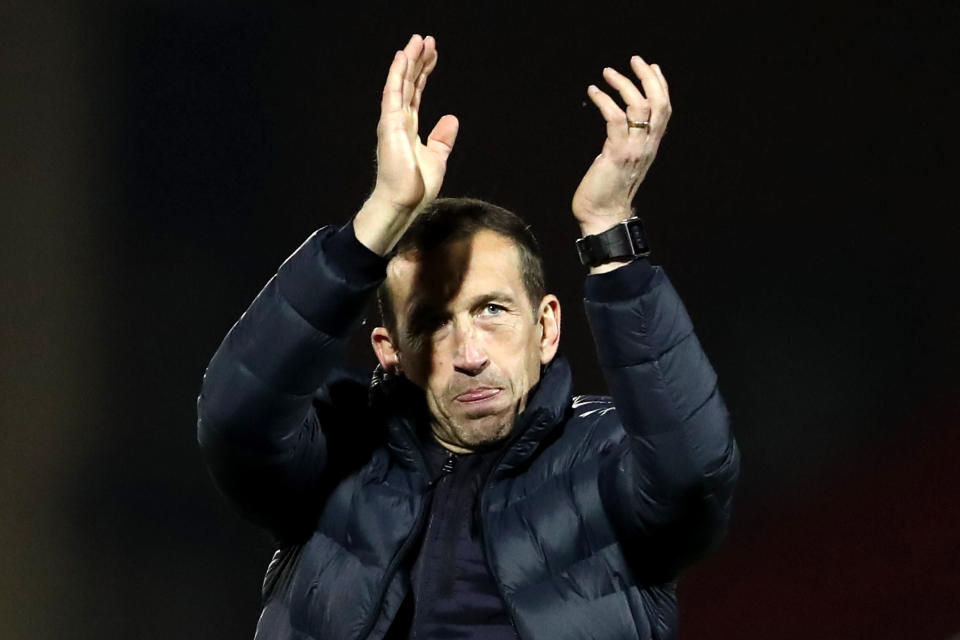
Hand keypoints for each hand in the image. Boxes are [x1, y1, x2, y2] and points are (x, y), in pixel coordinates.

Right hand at [370, 34, 458, 212]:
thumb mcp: (437, 158)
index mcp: (409, 128)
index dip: (424, 73)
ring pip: (401, 83)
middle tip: (427, 40)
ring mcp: (393, 121)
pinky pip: (394, 93)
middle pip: (409, 84)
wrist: (405, 202)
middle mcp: (399, 121)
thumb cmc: (417, 185)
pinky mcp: (390, 124)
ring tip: (418, 40)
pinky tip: (403, 57)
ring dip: (409, 61)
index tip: (433, 55)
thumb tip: (451, 118)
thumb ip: (442, 138)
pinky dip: (398, 74)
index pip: (417, 93)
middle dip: (418, 61)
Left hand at [572, 56, 670, 236]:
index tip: (651, 67)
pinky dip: (604, 100)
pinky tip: (593, 92)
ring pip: (640, 106)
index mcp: (651, 146)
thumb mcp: (622, 161)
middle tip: (635, 60)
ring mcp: (634, 149)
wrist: (603, 217)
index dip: (660, 86)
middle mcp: (647, 146)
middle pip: (660, 103)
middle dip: (648, 77)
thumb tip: (617, 125)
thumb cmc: (607, 191)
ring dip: (623, 84)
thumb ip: (625, 143)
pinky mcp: (617, 153)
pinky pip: (615, 118)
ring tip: (607, 72)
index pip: (665, 110)